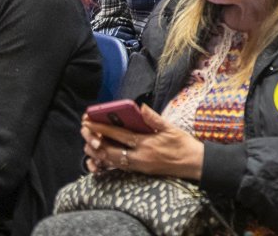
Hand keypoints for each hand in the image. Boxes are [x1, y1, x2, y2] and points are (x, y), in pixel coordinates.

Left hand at [82, 105, 203, 179]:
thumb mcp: (170, 128)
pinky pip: (118, 168)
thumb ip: (153, 118)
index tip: (89, 121)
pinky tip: (100, 157)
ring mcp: (138, 166)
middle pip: (109, 151)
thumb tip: (140, 106)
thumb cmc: (183, 144)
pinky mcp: (139, 171)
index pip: (118, 135)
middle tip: (84, 131)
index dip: (102, 128)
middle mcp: (139, 157)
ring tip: (87, 143)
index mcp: (146, 144)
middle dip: (94, 140)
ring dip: (97, 152)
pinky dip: (106, 162)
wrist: (193, 164)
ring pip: (111, 161)